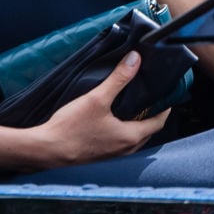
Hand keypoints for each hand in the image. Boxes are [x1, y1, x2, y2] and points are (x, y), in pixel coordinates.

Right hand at [37, 51, 168, 166]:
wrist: (46, 150)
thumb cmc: (71, 128)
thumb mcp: (97, 98)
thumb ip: (118, 79)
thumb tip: (135, 59)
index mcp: (130, 137)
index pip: (159, 122)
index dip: (165, 107)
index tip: (167, 93)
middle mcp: (125, 149)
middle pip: (148, 129)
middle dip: (152, 112)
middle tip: (151, 93)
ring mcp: (113, 154)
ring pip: (134, 135)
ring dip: (137, 120)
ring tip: (133, 101)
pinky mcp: (101, 154)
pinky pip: (121, 140)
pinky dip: (124, 127)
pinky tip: (113, 115)